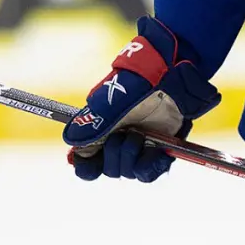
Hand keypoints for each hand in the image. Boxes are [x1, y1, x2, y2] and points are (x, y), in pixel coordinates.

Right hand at [61, 16, 219, 182]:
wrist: (173, 72)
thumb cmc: (140, 80)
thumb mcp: (115, 99)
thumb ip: (94, 121)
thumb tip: (71, 140)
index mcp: (100, 130)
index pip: (86, 163)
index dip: (86, 166)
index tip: (93, 161)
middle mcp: (117, 140)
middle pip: (109, 170)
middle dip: (116, 156)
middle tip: (126, 135)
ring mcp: (138, 146)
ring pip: (129, 172)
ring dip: (133, 158)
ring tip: (141, 136)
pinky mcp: (159, 148)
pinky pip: (150, 172)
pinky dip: (153, 166)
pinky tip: (158, 152)